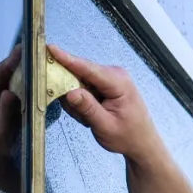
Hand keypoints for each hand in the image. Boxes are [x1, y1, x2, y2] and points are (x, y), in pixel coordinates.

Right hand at [51, 45, 163, 164]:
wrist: (142, 143)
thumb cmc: (128, 136)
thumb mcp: (105, 126)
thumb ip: (88, 108)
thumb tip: (70, 92)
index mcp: (119, 83)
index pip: (87, 68)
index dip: (67, 59)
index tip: (50, 49)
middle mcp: (115, 75)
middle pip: (79, 73)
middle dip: (71, 93)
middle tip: (80, 115)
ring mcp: (110, 78)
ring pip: (79, 82)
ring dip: (78, 102)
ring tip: (90, 118)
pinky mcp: (105, 83)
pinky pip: (84, 87)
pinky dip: (83, 102)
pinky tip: (92, 114)